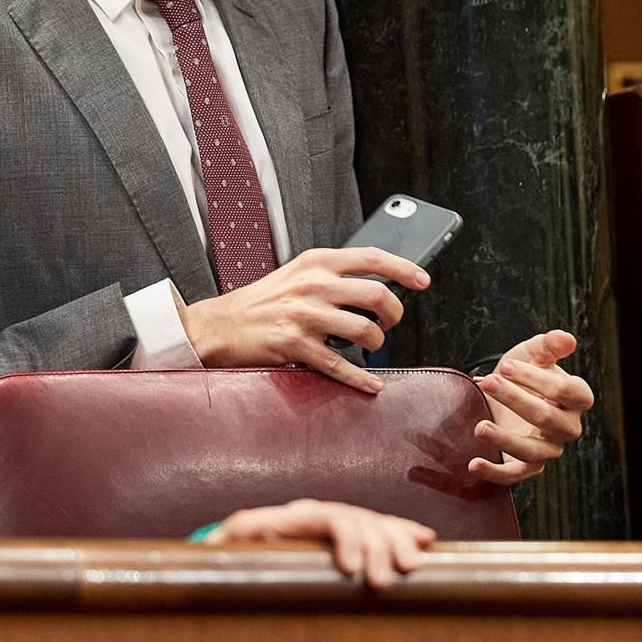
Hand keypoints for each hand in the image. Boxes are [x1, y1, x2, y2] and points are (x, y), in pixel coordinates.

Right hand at [179, 247, 430, 392]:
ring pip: (365, 331)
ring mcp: (305, 316)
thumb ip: (331, 275)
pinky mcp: (296, 346)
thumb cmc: (261, 302)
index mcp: (316, 262)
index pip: (372, 257)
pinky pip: (341, 366)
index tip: (423, 280)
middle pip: (377, 295)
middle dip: (394, 314)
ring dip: (378, 344)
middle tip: (390, 323)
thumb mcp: (296, 274)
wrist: (219, 326)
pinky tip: (372, 383)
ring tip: (370, 347)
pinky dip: (362, 379)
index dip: (404, 268)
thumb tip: (375, 288)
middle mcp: (313, 285)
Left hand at [203, 499, 436, 589]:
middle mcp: (332, 513)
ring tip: (413, 569)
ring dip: (399, 545)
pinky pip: (391, 528)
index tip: (352, 570)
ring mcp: (350, 521)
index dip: (346, 541)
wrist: (273, 534)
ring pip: (381, 525)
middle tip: (382, 584)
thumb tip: (211, 543)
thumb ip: (232, 538)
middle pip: (362, 523)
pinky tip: (428, 541)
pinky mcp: (363, 534)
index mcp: (305, 513)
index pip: (332, 518)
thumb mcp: (242, 536)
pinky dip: (408, 533)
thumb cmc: (258, 539)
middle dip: (376, 551)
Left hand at [469, 329, 593, 484]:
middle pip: (547, 418)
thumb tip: (567, 339)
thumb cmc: (523, 373)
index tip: (505, 367)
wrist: (504, 393)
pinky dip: (495, 473)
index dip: (537, 379)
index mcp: (576, 397)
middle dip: (516, 400)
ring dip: (505, 440)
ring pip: (533, 451)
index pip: (566, 390)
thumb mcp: (533, 354)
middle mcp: (567, 426)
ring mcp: (549, 448)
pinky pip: (516, 474)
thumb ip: (549, 345)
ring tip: (480, 427)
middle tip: (489, 383)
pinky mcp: (528, 465)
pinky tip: (474, 464)